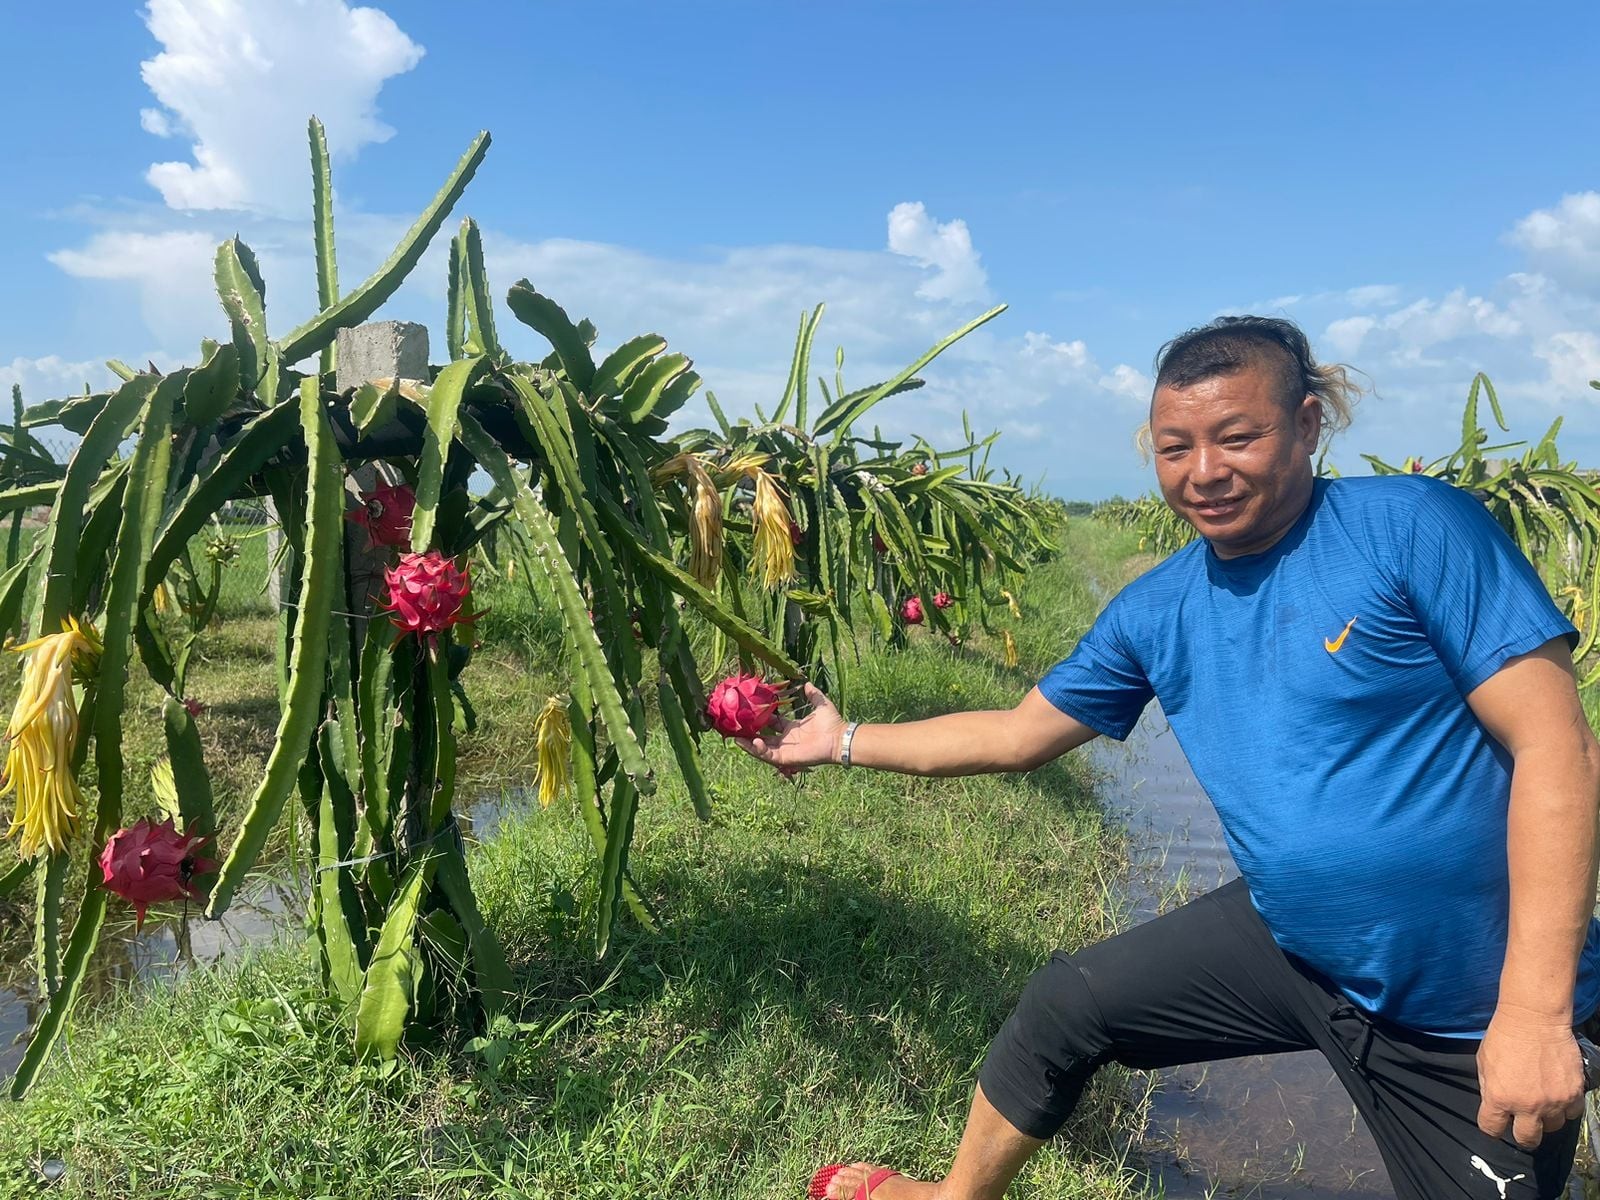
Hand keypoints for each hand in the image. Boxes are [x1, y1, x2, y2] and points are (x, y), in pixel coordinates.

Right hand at [734, 682, 845, 772]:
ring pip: (761, 748)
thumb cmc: (831, 723)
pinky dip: (759, 750)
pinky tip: (753, 741)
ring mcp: (784, 749)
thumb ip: (813, 694)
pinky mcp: (785, 758)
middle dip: (749, 733)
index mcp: (791, 728)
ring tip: (736, 738)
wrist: (838, 737)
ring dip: (749, 744)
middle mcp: (786, 740)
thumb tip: (807, 683)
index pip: (771, 723)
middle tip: (736, 727)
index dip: (760, 718)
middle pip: (762, 737)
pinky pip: (768, 755)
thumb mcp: (820, 704)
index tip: (749, 712)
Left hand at [1476, 1006, 1585, 1148]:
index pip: (1492, 1128)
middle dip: (1523, 1136)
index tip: (1495, 1125)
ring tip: (1541, 1106)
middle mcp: (1527, 1105)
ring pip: (1552, 1127)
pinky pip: (1572, 1113)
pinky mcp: (1573, 1093)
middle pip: (1527, 1139)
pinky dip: (1565, 1108)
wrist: (1534, 1019)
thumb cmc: (1504, 1036)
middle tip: (1522, 1127)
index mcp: (1499, 1098)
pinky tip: (1557, 1096)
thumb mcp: (1484, 1062)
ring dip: (1546, 1120)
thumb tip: (1494, 1104)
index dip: (1492, 1128)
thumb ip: (1489, 1088)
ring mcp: (1553, 1101)